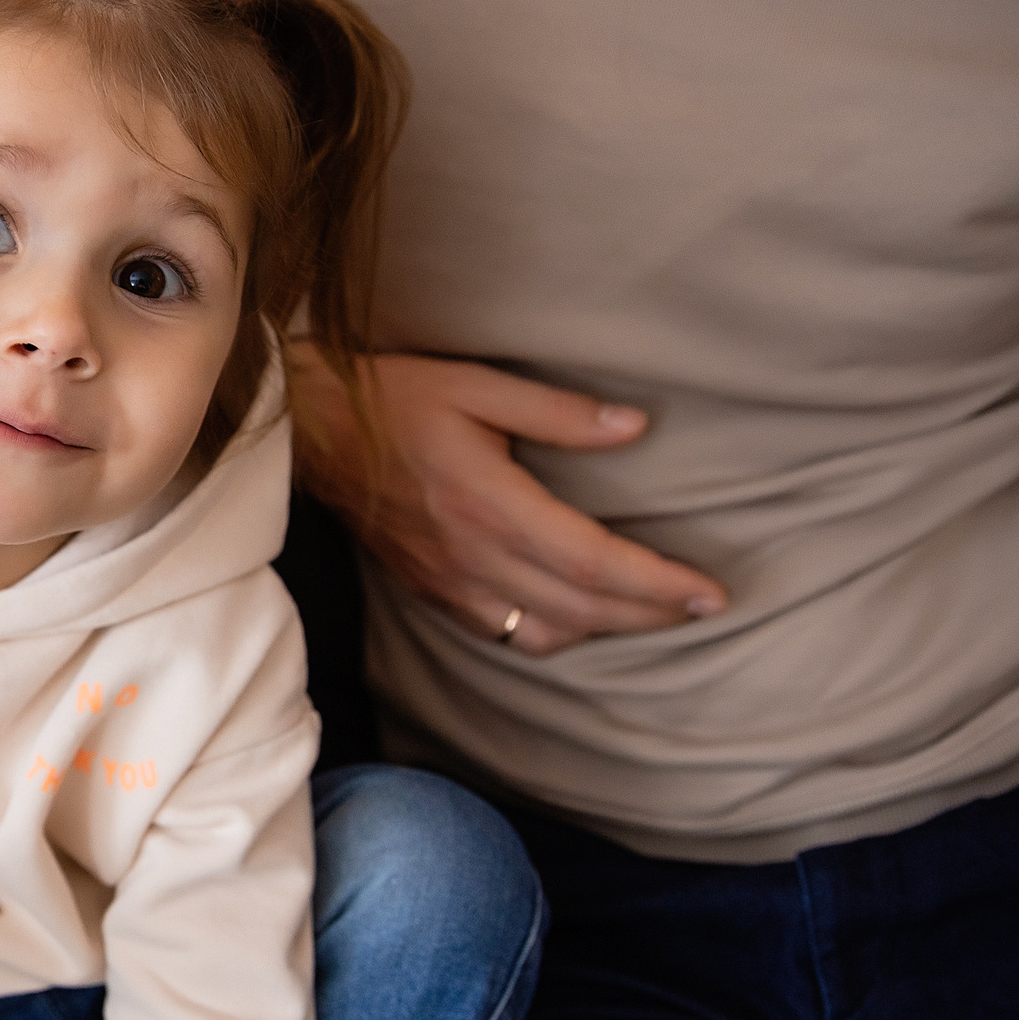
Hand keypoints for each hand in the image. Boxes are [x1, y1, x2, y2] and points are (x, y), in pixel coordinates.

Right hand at [290, 342, 725, 656]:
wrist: (307, 432)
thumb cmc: (391, 397)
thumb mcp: (477, 385)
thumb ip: (559, 413)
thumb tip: (635, 428)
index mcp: (490, 504)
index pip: (594, 563)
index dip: (658, 584)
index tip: (711, 591)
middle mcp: (473, 555)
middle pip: (582, 609)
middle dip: (652, 614)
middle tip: (705, 609)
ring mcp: (449, 581)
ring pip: (545, 633)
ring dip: (605, 631)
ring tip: (649, 613)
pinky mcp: (431, 590)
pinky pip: (503, 632)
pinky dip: (552, 635)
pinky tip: (576, 617)